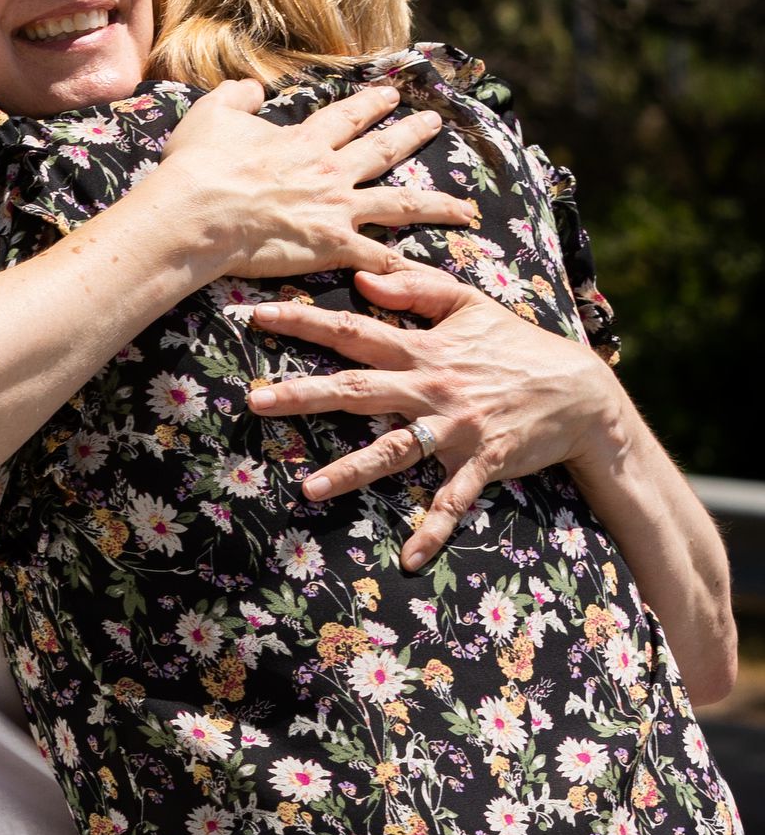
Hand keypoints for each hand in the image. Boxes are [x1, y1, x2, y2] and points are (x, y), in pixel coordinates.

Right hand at [124, 82, 476, 285]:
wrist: (198, 213)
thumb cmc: (199, 167)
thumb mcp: (211, 115)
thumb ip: (236, 97)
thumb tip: (253, 89)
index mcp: (305, 142)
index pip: (346, 117)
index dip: (370, 105)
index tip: (390, 94)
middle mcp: (331, 171)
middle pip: (382, 150)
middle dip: (411, 135)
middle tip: (434, 123)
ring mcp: (338, 209)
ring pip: (401, 203)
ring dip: (436, 204)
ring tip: (465, 207)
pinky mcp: (333, 246)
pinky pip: (379, 258)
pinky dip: (404, 268)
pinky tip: (428, 277)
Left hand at [242, 266, 623, 569]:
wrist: (582, 391)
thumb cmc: (517, 346)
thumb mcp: (471, 304)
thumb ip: (416, 287)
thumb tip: (362, 276)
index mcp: (424, 349)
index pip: (354, 331)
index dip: (305, 322)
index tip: (257, 318)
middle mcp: (432, 388)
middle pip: (359, 389)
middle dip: (305, 395)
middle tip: (252, 401)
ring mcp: (455, 428)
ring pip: (395, 450)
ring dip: (352, 470)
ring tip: (308, 489)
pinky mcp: (480, 461)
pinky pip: (452, 500)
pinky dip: (433, 528)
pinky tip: (410, 558)